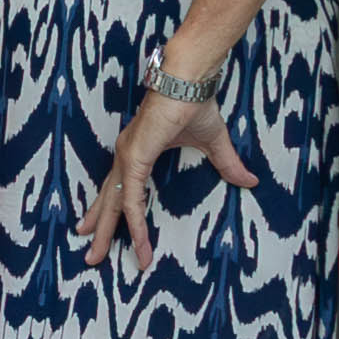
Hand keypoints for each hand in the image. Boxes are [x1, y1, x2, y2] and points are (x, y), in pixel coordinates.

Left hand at [75, 73, 253, 270]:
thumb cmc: (195, 102)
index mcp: (136, 151)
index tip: (104, 230)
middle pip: (108, 199)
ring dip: (106, 234)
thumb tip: (250, 182)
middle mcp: (125, 155)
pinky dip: (135, 224)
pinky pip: (132, 200)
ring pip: (114, 205)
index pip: (121, 188)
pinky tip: (138, 244)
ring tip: (95, 259)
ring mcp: (127, 157)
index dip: (114, 210)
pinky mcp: (134, 159)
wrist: (189, 79)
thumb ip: (226, 164)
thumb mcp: (213, 143)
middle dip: (98, 228)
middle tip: (89, 254)